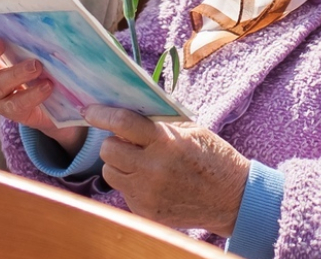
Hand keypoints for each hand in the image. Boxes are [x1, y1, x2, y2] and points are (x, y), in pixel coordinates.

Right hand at [0, 0, 86, 153]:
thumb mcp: (35, 41)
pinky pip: (17, 104)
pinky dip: (32, 94)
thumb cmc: (42, 61)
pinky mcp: (12, 111)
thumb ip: (32, 27)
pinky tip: (46, 86)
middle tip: (0, 43)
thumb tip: (47, 8)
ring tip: (36, 65)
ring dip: (15, 73)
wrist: (60, 101)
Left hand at [85, 105, 248, 236]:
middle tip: (127, 141)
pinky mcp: (146, 211)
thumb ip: (159, 122)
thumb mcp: (191, 130)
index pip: (122, 123)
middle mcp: (153, 169)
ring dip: (119, 163)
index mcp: (166, 142)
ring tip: (139, 161)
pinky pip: (124, 191)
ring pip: (109, 172)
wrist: (232, 198)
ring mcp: (147, 193)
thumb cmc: (212, 158)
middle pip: (108, 149)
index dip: (101, 115)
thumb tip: (128, 108)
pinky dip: (131, 182)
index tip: (89, 111)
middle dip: (113, 141)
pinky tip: (152, 181)